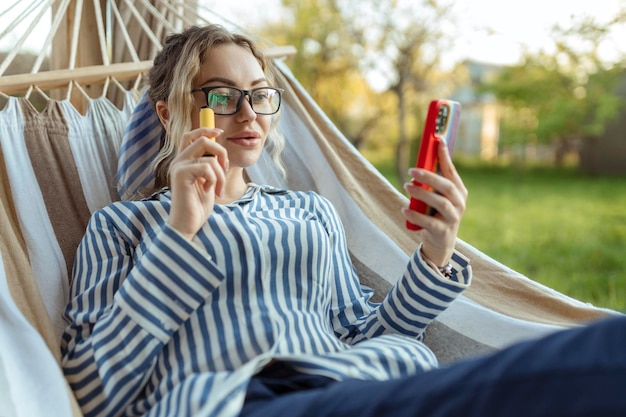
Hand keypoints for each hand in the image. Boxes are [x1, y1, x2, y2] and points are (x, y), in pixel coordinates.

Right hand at [167, 127, 228, 240]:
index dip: (206, 129)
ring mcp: (178, 166)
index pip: (191, 136)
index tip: (220, 132)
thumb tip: (219, 152)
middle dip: (221, 151)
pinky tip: (209, 192)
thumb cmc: (197, 206)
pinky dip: (214, 180)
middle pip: (202, 139)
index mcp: (184, 161)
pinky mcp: (180, 174)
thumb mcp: (207, 181)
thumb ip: (209, 166)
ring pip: (209, 155)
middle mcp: (179, 161)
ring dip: (220, 174)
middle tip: (225, 168)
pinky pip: (207, 167)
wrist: (187, 224)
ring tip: (218, 190)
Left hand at [402, 140, 467, 265]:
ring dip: (422, 193)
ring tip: (406, 186)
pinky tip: (404, 209)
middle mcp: (459, 203)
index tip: (438, 140)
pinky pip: (429, 222)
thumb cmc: (435, 215)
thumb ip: (431, 184)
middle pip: (446, 186)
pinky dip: (415, 215)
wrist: (440, 243)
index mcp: (458, 191)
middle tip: (411, 170)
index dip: (445, 156)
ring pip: (440, 203)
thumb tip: (418, 165)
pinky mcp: (443, 231)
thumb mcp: (436, 197)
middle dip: (429, 176)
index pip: (451, 171)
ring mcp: (453, 218)